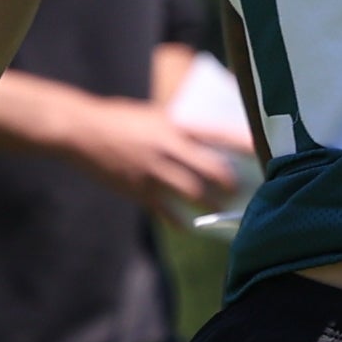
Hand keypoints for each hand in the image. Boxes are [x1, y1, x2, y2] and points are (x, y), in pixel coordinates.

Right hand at [66, 95, 242, 214]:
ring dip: (210, 202)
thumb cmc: (121, 118)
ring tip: (223, 208)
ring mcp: (152, 170)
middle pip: (209, 168)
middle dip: (229, 181)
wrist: (81, 131)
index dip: (242, 143)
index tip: (261, 150)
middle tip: (243, 189)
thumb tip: (209, 144)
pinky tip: (190, 226)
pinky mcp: (137, 189)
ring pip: (191, 192)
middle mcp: (167, 147)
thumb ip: (179, 129)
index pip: (218, 133)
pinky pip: (164, 210)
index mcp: (173, 124)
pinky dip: (179, 220)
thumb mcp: (154, 115)